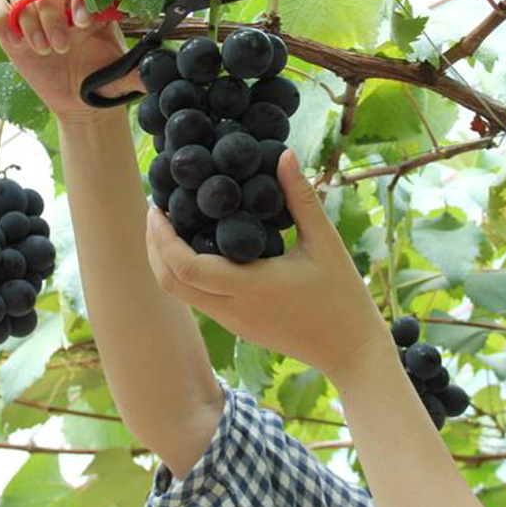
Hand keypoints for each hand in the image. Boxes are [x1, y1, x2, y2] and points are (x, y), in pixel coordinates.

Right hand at [0, 0, 145, 120]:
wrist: (79, 102)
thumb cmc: (102, 80)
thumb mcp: (121, 75)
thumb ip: (137, 71)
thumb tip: (157, 73)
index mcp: (88, 6)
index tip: (85, 23)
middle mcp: (60, 4)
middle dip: (52, 10)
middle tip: (62, 45)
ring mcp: (34, 14)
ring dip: (30, 18)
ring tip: (44, 50)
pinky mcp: (10, 29)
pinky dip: (0, 18)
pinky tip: (16, 43)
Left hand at [145, 148, 392, 384]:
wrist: (352, 351)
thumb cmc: (343, 296)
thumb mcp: (325, 242)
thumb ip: (301, 197)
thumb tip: (284, 155)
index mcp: (250, 286)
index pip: (185, 266)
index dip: (162, 237)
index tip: (158, 207)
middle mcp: (233, 309)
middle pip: (170, 283)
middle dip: (154, 246)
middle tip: (156, 211)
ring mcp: (233, 322)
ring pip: (181, 295)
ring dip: (167, 261)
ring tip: (172, 225)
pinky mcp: (239, 327)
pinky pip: (200, 300)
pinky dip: (187, 274)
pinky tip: (200, 248)